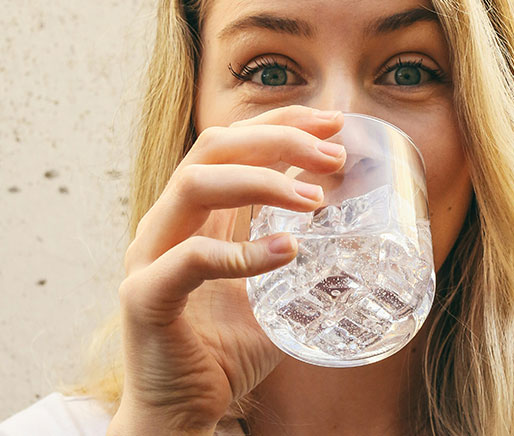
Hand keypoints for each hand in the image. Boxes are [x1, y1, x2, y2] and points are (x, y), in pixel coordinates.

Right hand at [107, 106, 345, 434]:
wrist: (181, 410)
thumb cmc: (225, 347)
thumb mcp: (270, 290)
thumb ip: (293, 255)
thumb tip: (351, 234)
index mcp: (195, 213)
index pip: (232, 144)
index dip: (280, 123)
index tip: (332, 123)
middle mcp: (168, 222)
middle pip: (213, 148)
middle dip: (278, 140)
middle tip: (333, 155)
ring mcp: (150, 256)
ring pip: (195, 186)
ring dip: (262, 182)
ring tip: (316, 199)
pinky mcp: (145, 297)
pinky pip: (190, 259)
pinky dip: (241, 252)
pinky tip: (286, 251)